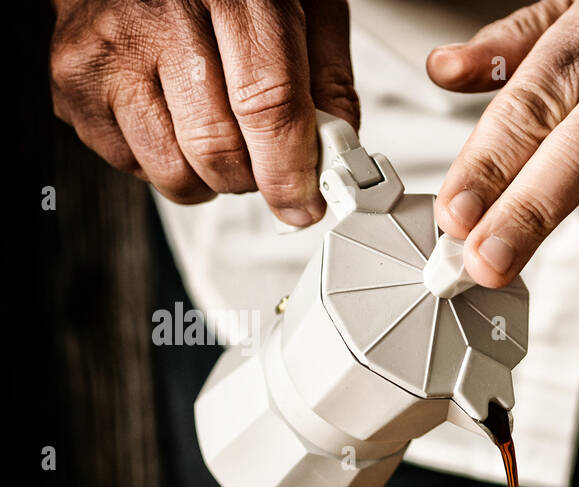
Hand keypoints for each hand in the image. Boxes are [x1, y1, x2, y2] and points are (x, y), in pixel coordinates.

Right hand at [48, 0, 357, 224]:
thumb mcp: (301, 4)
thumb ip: (326, 76)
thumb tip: (336, 150)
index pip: (268, 106)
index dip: (290, 171)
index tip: (304, 204)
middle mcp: (161, 16)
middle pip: (219, 150)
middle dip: (254, 179)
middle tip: (264, 162)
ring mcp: (108, 49)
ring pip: (173, 170)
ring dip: (208, 178)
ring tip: (218, 135)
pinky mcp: (72, 78)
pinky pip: (130, 165)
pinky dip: (163, 161)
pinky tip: (171, 118)